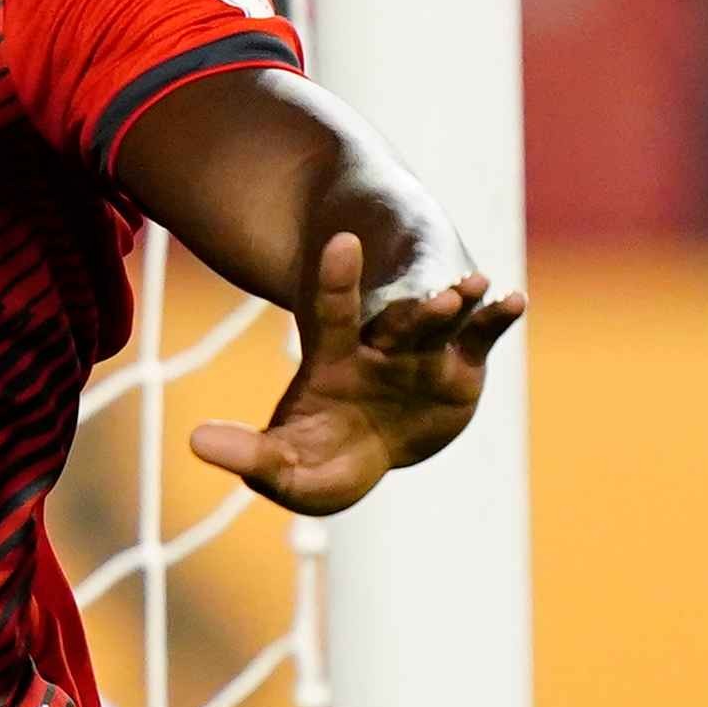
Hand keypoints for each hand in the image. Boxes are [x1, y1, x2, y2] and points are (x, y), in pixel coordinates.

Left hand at [188, 231, 524, 515]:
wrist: (365, 446)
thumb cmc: (322, 452)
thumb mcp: (287, 464)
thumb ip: (252, 456)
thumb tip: (195, 441)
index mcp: (335, 354)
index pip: (333, 313)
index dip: (337, 281)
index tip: (342, 242)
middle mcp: (383, 343)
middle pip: (398, 317)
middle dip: (414, 308)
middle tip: (431, 298)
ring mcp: (425, 354)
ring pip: (444, 321)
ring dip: (457, 305)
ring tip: (472, 288)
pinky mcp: (462, 370)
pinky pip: (482, 338)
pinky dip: (496, 319)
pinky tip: (511, 300)